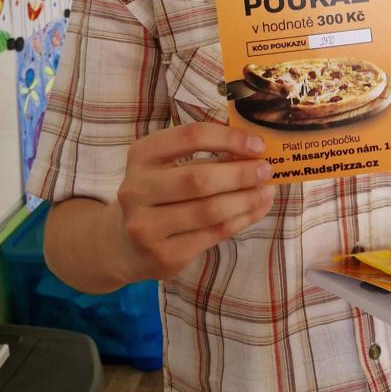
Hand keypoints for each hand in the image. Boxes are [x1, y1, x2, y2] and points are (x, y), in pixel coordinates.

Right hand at [115, 122, 274, 279]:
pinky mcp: (164, 254)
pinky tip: (255, 210)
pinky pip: (213, 234)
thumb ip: (205, 156)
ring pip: (209, 211)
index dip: (228, 138)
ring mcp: (147, 226)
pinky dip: (241, 220)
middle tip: (266, 170)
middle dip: (240, 173)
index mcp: (142, 155)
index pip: (190, 136)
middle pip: (199, 178)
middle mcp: (137, 189)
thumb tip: (254, 152)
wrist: (124, 244)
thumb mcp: (168, 166)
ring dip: (246, 199)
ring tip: (266, 191)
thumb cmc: (159, 194)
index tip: (257, 144)